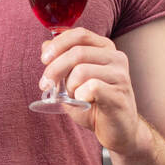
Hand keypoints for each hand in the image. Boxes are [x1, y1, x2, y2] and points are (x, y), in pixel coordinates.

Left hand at [39, 27, 144, 155]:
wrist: (118, 131)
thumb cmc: (95, 103)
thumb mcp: (73, 79)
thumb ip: (61, 61)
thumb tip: (45, 45)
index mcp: (105, 48)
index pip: (79, 34)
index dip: (57, 44)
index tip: (44, 59)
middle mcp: (116, 57)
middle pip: (77, 52)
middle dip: (54, 69)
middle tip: (45, 84)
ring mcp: (120, 75)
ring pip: (81, 71)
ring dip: (69, 86)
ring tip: (74, 96)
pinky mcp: (119, 94)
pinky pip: (91, 87)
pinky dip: (80, 96)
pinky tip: (84, 102)